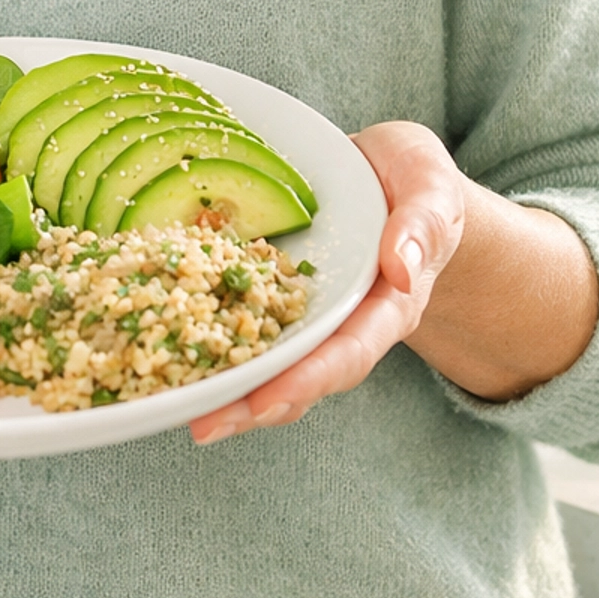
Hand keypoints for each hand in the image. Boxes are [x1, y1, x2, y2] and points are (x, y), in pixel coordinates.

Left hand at [190, 121, 463, 443]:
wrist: (388, 172)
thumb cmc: (414, 179)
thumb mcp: (431, 187)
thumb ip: (423, 224)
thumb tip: (402, 268)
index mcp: (387, 306)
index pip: (349, 353)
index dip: (308, 380)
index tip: (266, 401)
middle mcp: (343, 322)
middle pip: (300, 376)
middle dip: (252, 404)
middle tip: (204, 425)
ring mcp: (306, 311)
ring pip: (267, 360)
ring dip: (226, 388)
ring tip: (178, 407)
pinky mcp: (273, 290)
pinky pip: (241, 318)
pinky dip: (207, 336)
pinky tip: (168, 346)